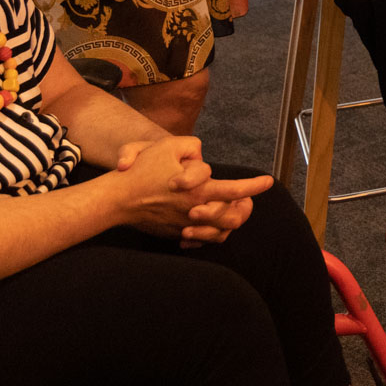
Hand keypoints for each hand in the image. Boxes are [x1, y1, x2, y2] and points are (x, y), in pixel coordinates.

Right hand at [109, 135, 269, 241]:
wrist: (117, 199)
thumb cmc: (142, 171)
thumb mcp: (169, 147)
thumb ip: (192, 148)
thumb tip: (203, 158)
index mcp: (199, 190)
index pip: (235, 190)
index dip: (255, 186)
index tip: (269, 181)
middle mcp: (196, 211)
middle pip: (233, 216)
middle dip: (246, 207)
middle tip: (249, 199)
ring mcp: (185, 224)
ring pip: (220, 231)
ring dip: (230, 221)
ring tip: (236, 210)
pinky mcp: (175, 233)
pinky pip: (201, 239)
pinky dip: (210, 233)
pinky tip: (212, 223)